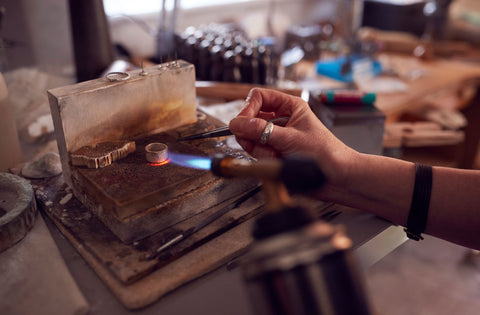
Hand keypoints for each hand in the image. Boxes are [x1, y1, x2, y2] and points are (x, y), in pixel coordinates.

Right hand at [229, 88, 356, 185]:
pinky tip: (278, 161)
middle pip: (251, 118)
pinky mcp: (274, 152)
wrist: (336, 177)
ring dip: (260, 148)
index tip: (242, 123)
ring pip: (251, 137)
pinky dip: (264, 158)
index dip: (248, 109)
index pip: (258, 98)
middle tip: (258, 142)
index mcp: (289, 106)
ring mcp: (276, 136)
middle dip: (252, 133)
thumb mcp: (290, 138)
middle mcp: (281, 119)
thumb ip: (261, 131)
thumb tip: (237, 123)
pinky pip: (257, 152)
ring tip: (276, 155)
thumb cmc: (325, 153)